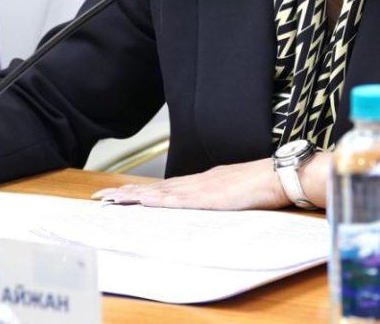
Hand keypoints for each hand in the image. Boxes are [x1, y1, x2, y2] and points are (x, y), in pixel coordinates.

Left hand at [92, 157, 303, 210]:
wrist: (277, 175)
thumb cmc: (263, 184)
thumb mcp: (235, 193)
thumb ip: (220, 197)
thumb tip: (211, 204)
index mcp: (203, 182)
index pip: (165, 188)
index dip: (142, 191)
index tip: (122, 194)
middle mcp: (196, 182)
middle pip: (155, 189)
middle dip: (127, 193)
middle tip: (101, 198)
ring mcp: (199, 188)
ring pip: (159, 193)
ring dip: (133, 197)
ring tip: (111, 201)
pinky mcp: (206, 197)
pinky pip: (176, 200)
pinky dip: (156, 200)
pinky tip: (141, 202)